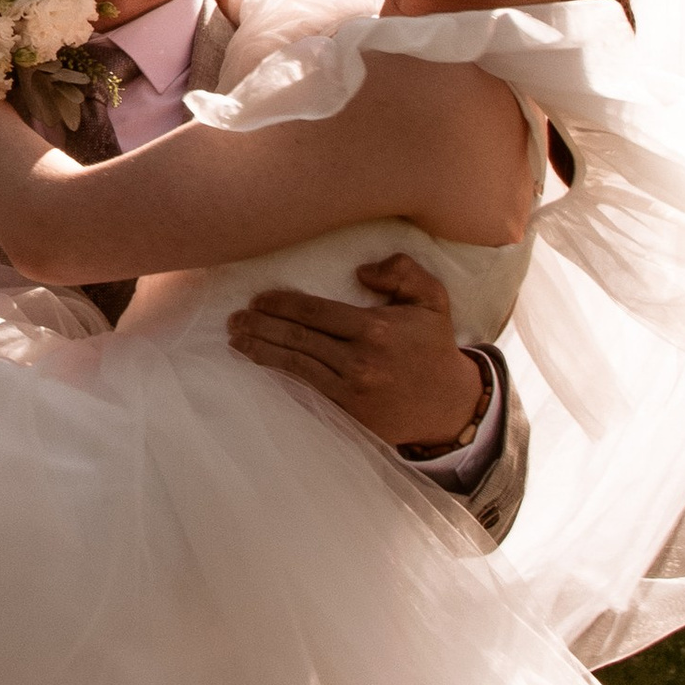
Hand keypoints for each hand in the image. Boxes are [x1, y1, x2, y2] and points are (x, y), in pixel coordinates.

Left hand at [224, 252, 486, 449]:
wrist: (449, 406)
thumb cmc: (434, 348)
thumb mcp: (432, 299)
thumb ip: (403, 272)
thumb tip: (360, 272)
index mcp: (375, 328)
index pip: (315, 311)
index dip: (281, 304)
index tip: (258, 299)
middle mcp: (360, 359)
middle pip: (298, 337)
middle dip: (260, 325)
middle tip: (234, 318)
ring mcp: (351, 389)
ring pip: (296, 364)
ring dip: (261, 349)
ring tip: (236, 338)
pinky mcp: (348, 413)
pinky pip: (306, 388)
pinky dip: (279, 373)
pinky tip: (260, 362)